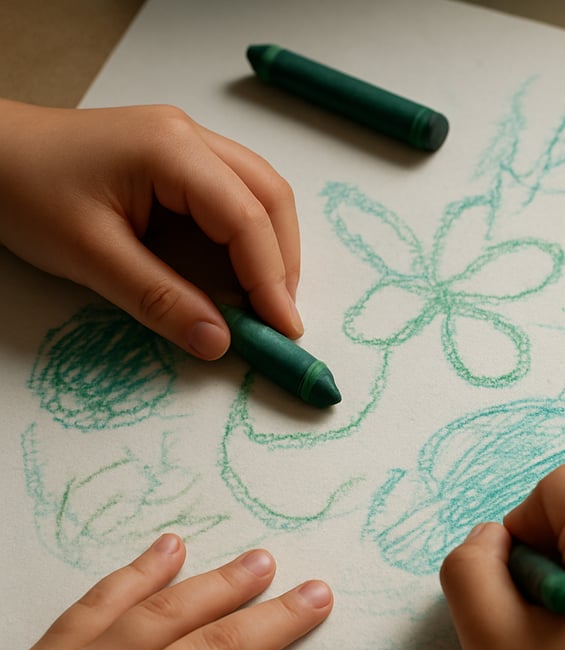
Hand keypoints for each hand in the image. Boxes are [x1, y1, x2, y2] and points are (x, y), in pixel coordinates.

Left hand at [0, 98, 302, 359]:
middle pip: (269, 196)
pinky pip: (234, 194)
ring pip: (259, 192)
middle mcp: (191, 136)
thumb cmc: (25, 193)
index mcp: (171, 150)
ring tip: (267, 297)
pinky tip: (242, 267)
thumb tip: (218, 342)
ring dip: (272, 247)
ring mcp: (186, 142)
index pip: (246, 217)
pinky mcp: (178, 158)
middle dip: (283, 260)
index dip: (271, 277)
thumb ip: (160, 300)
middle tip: (279, 314)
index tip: (283, 327)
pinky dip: (249, 235)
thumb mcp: (90, 256)